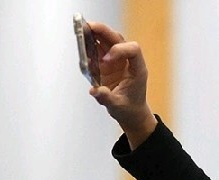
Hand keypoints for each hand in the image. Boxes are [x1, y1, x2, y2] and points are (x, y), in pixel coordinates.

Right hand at [87, 21, 156, 148]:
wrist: (131, 114)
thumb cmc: (130, 109)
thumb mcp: (118, 106)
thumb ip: (107, 98)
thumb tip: (94, 90)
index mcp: (137, 70)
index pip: (133, 50)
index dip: (119, 50)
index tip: (105, 61)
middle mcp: (128, 61)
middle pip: (117, 38)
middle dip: (102, 31)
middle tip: (87, 27)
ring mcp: (117, 60)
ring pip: (107, 40)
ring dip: (94, 34)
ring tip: (81, 31)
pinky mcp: (107, 63)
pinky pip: (98, 49)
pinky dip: (89, 45)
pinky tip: (81, 45)